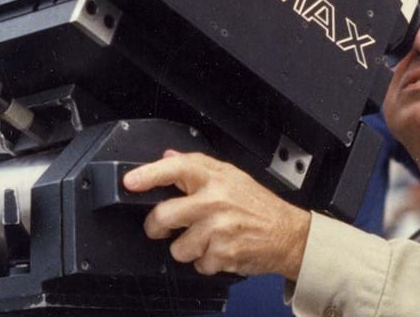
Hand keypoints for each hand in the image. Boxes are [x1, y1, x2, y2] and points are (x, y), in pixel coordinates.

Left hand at [122, 150, 310, 279]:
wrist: (289, 234)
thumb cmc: (260, 205)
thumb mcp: (232, 176)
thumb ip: (199, 166)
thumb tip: (169, 156)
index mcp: (215, 178)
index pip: (176, 169)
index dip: (148, 174)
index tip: (130, 181)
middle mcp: (214, 201)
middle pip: (164, 215)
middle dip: (156, 227)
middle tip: (161, 228)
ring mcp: (218, 229)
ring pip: (177, 247)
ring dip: (188, 248)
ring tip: (207, 239)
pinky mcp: (222, 254)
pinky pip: (197, 264)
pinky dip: (206, 262)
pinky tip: (220, 249)